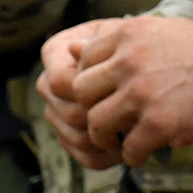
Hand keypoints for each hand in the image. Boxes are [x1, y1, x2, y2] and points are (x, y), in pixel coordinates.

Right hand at [37, 21, 121, 168]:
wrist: (144, 63)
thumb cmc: (134, 43)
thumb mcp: (124, 36)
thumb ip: (103, 43)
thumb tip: (76, 48)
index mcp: (56, 51)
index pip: (62, 82)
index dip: (89, 92)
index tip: (121, 93)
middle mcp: (49, 82)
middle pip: (69, 113)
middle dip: (102, 119)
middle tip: (134, 122)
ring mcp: (56, 110)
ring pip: (74, 137)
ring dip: (105, 141)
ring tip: (134, 136)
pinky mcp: (67, 134)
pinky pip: (80, 154)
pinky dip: (103, 156)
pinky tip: (124, 149)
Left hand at [64, 16, 192, 166]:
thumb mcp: (157, 30)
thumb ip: (116, 39)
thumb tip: (74, 47)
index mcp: (127, 35)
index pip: (83, 60)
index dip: (89, 80)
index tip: (103, 92)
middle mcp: (128, 62)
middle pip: (81, 92)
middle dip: (91, 108)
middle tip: (106, 119)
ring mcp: (141, 94)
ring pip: (97, 124)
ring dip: (105, 137)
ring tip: (121, 139)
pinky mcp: (158, 124)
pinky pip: (128, 149)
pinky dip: (133, 155)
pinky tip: (144, 151)